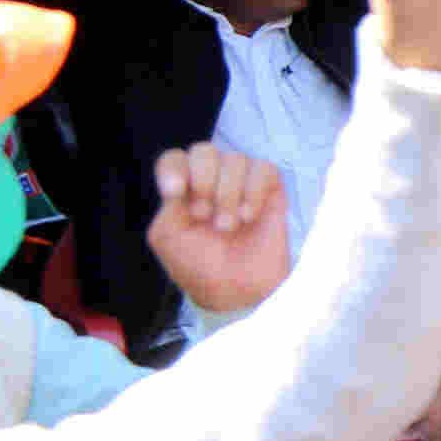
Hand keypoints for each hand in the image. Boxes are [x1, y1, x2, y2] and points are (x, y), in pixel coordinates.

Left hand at [143, 142, 290, 315]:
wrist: (236, 290)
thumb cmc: (199, 266)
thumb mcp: (168, 237)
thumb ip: (169, 204)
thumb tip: (185, 182)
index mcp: (184, 189)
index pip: (175, 159)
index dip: (173, 169)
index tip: (175, 193)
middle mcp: (213, 180)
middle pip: (204, 151)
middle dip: (203, 181)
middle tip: (203, 214)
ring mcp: (244, 183)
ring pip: (236, 159)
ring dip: (228, 193)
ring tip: (229, 226)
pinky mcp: (272, 189)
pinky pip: (265, 169)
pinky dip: (254, 192)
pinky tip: (248, 216)